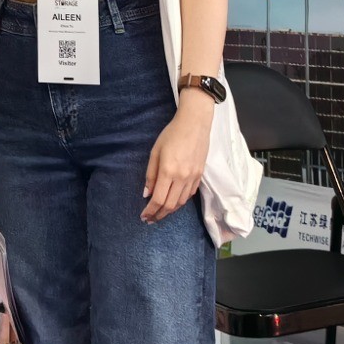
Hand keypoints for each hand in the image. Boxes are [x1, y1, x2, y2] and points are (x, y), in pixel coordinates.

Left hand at [142, 90, 213, 222]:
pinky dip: (180, 202)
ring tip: (160, 213)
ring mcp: (193, 177)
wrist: (195, 124)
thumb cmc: (171, 134)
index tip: (144, 217)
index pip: (158, 199)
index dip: (150, 211)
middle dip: (159, 215)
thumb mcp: (155, 152)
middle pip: (170, 205)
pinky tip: (173, 202)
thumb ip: (150, 174)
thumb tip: (146, 194)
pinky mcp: (200, 175)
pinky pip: (189, 195)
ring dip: (169, 211)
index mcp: (168, 171)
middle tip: (150, 219)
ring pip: (181, 203)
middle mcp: (182, 177)